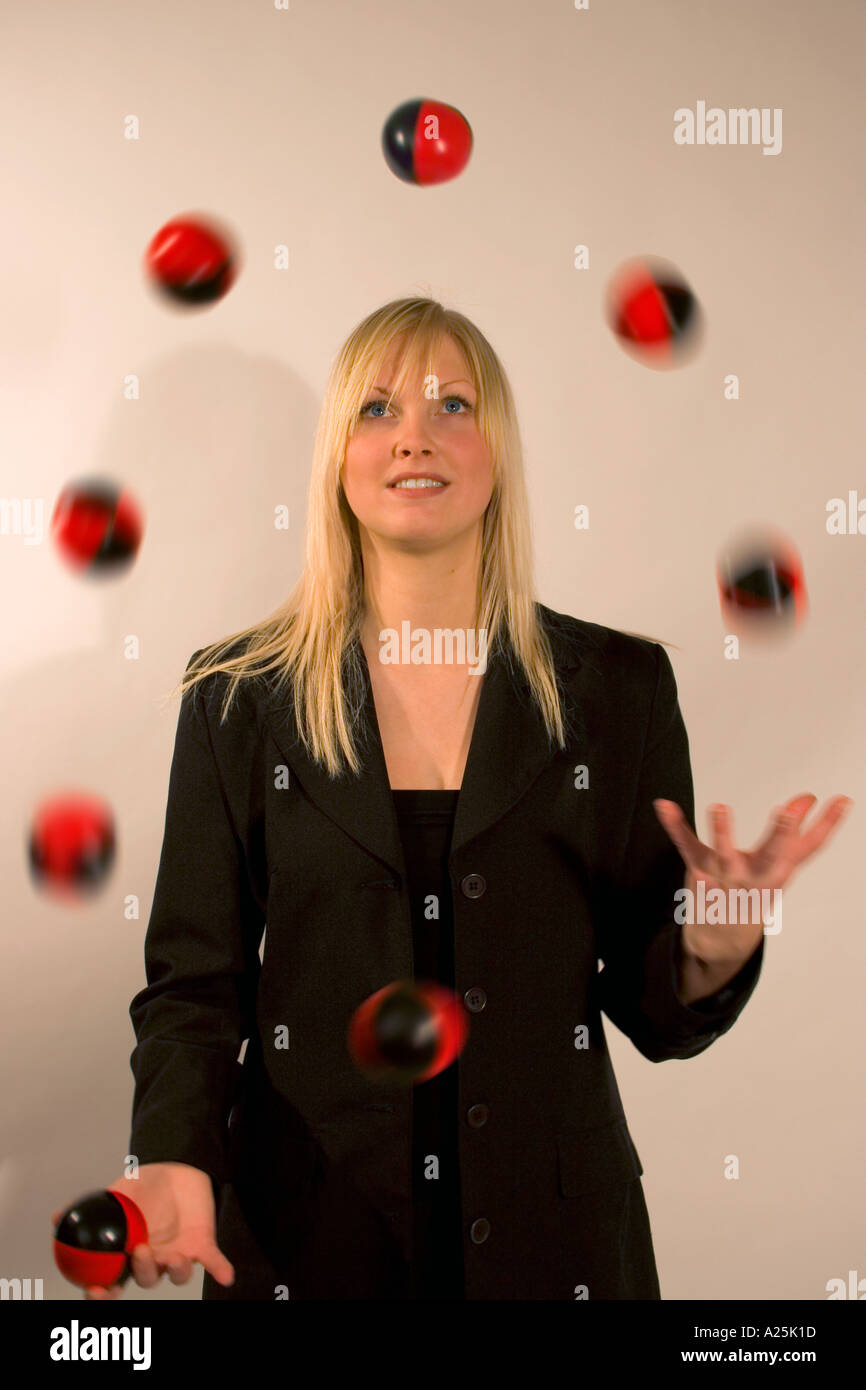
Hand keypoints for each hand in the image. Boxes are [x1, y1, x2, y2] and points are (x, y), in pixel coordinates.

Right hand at [51, 1163, 234, 1298]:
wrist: (174, 1168)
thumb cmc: (141, 1190)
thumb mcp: (113, 1196)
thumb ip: (89, 1209)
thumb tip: (57, 1217)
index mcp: (127, 1255)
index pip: (112, 1283)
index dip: (104, 1293)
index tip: (95, 1289)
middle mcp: (152, 1261)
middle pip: (145, 1280)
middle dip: (142, 1271)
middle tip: (138, 1252)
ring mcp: (177, 1254)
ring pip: (176, 1275)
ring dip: (176, 1270)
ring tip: (174, 1255)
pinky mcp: (201, 1245)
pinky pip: (212, 1261)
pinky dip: (219, 1269)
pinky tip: (225, 1277)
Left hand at [653, 792, 853, 968]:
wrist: (723, 937)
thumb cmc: (759, 888)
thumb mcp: (785, 864)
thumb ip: (807, 831)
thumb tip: (832, 798)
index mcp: (780, 871)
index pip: (807, 847)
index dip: (825, 824)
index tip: (841, 800)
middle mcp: (756, 875)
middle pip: (772, 856)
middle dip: (781, 834)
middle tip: (786, 812)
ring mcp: (725, 876)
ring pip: (725, 855)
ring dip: (723, 832)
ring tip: (720, 807)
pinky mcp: (698, 870)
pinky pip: (686, 845)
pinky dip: (675, 825)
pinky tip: (664, 805)